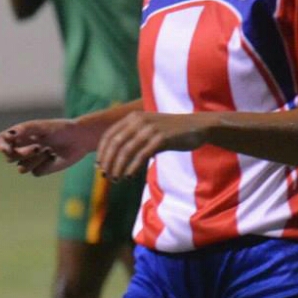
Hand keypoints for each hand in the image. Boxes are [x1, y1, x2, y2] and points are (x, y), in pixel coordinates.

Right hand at [0, 118, 100, 175]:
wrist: (79, 139)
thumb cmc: (61, 129)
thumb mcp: (42, 126)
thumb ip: (25, 130)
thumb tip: (9, 135)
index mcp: (18, 135)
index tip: (6, 148)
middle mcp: (21, 148)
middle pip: (8, 157)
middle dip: (23, 153)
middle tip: (39, 147)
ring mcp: (29, 160)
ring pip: (21, 168)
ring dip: (35, 160)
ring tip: (49, 150)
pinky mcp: (39, 169)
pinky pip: (35, 172)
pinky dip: (45, 165)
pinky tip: (54, 157)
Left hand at [95, 111, 210, 180]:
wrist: (197, 127)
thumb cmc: (170, 132)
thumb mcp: (148, 130)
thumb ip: (132, 139)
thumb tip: (113, 160)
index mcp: (133, 118)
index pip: (109, 135)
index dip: (102, 152)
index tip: (99, 166)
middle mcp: (139, 121)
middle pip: (115, 144)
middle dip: (108, 162)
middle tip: (106, 176)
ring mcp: (151, 129)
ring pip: (126, 151)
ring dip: (118, 168)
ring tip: (116, 179)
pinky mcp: (161, 138)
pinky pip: (141, 155)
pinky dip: (132, 168)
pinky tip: (129, 177)